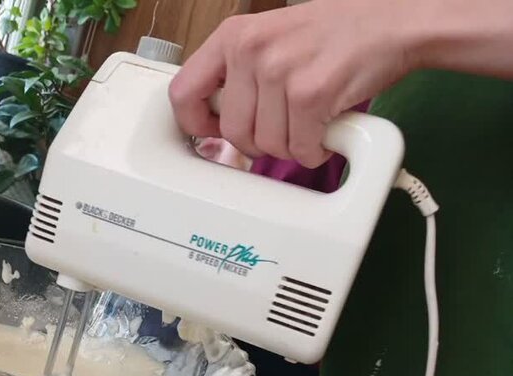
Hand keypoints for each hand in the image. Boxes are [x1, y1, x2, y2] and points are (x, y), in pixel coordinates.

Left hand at [169, 0, 417, 167]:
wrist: (394, 23)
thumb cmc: (334, 34)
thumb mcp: (271, 38)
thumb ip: (238, 73)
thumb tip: (212, 120)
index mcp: (233, 36)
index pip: (183, 93)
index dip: (196, 124)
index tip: (213, 133)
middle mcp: (251, 50)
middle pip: (233, 132)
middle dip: (259, 143)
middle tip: (283, 129)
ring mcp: (280, 71)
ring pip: (266, 145)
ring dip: (290, 146)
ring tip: (308, 123)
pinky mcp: (310, 93)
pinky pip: (299, 148)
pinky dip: (314, 150)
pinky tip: (325, 131)